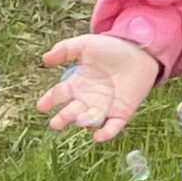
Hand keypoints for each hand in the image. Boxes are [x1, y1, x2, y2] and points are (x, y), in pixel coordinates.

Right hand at [36, 33, 161, 140]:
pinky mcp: (121, 113)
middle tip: (56, 123)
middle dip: (63, 118)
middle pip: (72, 112)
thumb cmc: (111, 48)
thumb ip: (66, 49)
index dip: (50, 100)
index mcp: (76, 84)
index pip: (59, 94)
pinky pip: (112, 127)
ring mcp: (103, 108)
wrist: (140, 52)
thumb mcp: (87, 44)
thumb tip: (45, 59)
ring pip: (90, 120)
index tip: (42, 106)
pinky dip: (106, 133)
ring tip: (79, 119)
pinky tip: (99, 136)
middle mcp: (86, 100)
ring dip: (84, 121)